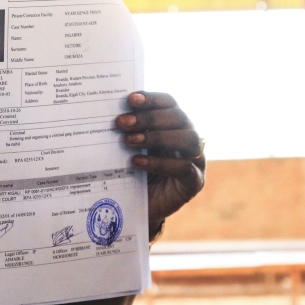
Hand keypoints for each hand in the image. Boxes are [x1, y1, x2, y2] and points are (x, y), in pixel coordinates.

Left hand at [115, 92, 205, 235]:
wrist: (136, 206)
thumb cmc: (132, 171)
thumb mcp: (128, 147)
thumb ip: (126, 129)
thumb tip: (108, 111)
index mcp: (174, 124)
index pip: (169, 103)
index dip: (152, 99)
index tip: (130, 99)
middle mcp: (189, 137)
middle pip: (178, 117)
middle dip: (149, 117)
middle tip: (121, 122)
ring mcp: (196, 160)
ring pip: (188, 139)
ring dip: (157, 137)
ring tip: (129, 141)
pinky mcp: (194, 181)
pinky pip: (184, 168)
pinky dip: (159, 163)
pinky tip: (136, 162)